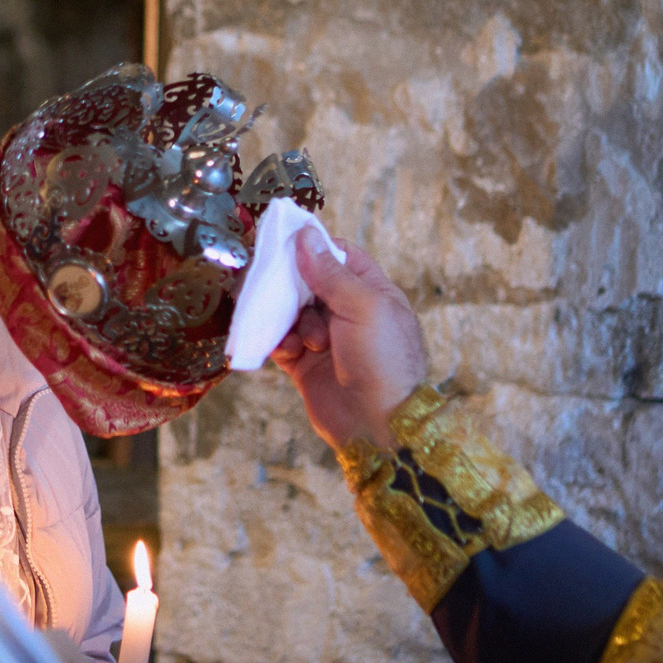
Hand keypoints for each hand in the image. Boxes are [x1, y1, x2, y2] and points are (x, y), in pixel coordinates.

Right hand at [268, 232, 427, 450]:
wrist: (377, 426)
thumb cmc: (383, 361)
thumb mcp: (363, 307)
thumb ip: (331, 272)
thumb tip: (305, 236)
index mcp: (371, 292)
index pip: (338, 256)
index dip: (313, 248)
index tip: (285, 244)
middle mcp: (347, 313)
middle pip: (308, 282)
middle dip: (294, 288)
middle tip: (283, 292)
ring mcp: (325, 339)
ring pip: (291, 312)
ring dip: (291, 321)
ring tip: (305, 342)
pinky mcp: (304, 365)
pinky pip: (281, 341)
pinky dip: (279, 342)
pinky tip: (288, 352)